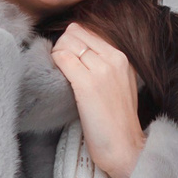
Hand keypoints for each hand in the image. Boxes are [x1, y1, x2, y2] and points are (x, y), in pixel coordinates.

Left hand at [51, 22, 144, 177]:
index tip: (68, 60)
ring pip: (67, 42)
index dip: (71, 42)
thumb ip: (104, 64)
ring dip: (57, 55)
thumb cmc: (116, 121)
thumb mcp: (119, 84)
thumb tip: (76, 50)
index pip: (88, 30)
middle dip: (63, 45)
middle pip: (75, 31)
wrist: (123, 146)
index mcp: (123, 57)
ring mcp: (101, 70)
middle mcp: (115, 58)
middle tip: (62, 67)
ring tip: (61, 75)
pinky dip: (54, 63)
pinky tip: (58, 79)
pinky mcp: (87, 84)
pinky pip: (62, 58)